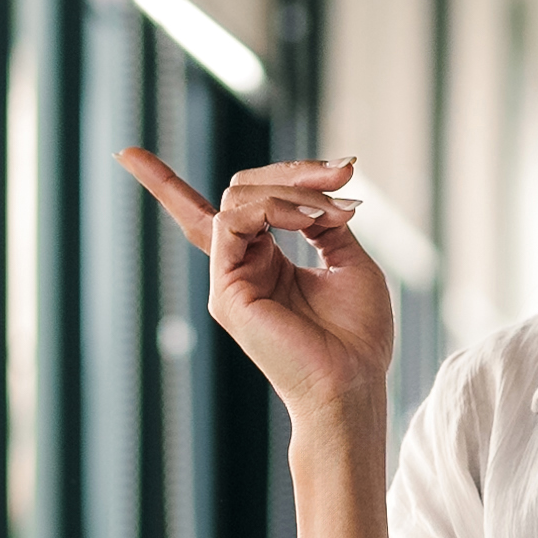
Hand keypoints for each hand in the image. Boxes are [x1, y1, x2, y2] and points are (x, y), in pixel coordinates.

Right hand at [119, 149, 395, 430]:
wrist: (353, 383)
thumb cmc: (357, 336)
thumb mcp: (348, 260)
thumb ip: (324, 221)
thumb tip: (317, 186)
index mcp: (266, 262)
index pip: (226, 210)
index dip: (180, 179)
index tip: (187, 154)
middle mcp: (241, 267)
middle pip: (244, 189)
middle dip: (294, 171)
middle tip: (345, 172)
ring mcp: (229, 279)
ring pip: (238, 198)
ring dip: (292, 190)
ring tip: (336, 210)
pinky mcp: (226, 291)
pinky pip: (232, 221)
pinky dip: (274, 207)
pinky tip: (311, 220)